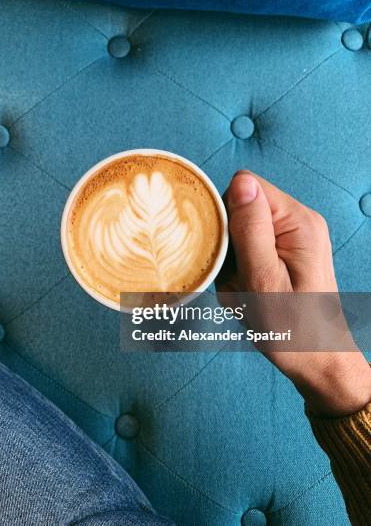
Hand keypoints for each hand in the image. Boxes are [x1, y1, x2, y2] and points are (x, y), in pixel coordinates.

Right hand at [216, 170, 370, 416]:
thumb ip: (250, 230)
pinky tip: (249, 289)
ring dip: (232, 259)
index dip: (226, 214)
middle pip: (241, 207)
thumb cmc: (291, 330)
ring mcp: (294, 235)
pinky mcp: (287, 250)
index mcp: (298, 222)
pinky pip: (249, 245)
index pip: (246, 186)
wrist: (318, 361)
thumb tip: (240, 181)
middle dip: (228, 242)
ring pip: (240, 229)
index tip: (228, 252)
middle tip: (238, 278)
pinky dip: (240, 267)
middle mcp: (300, 221)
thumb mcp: (263, 281)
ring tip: (245, 289)